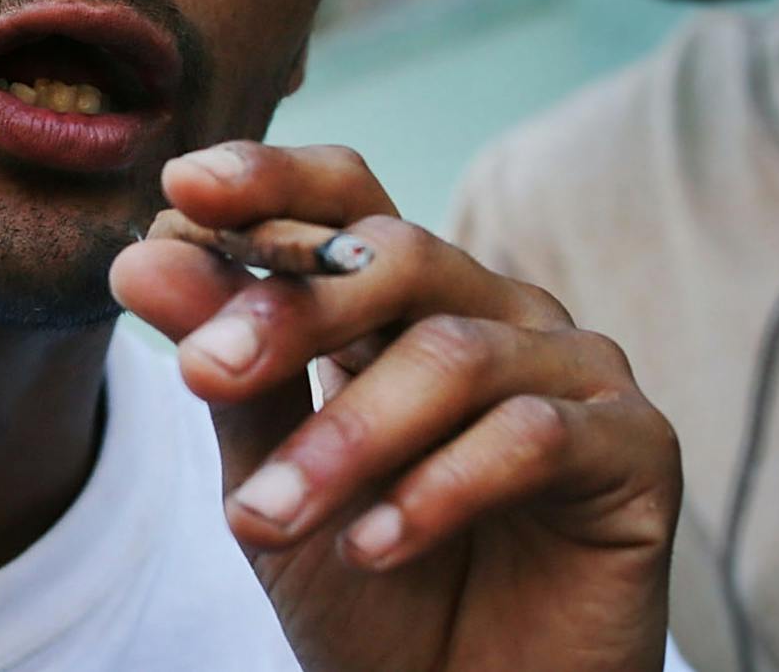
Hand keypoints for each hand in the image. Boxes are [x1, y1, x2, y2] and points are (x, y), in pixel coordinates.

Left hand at [110, 141, 678, 671]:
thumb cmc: (377, 597)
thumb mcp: (275, 482)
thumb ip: (231, 375)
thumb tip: (141, 254)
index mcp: (410, 306)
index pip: (349, 203)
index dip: (274, 182)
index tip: (184, 187)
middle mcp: (498, 315)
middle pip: (401, 255)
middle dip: (292, 311)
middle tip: (202, 371)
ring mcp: (575, 372)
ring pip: (454, 355)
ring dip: (346, 438)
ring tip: (264, 520)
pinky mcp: (637, 448)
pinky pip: (533, 435)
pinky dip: (438, 490)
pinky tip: (371, 547)